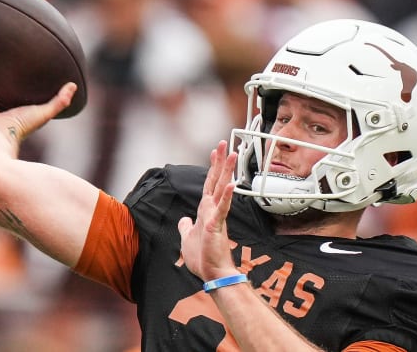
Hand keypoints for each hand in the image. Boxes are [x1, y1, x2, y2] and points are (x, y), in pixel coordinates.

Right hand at [0, 82, 76, 140]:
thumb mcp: (44, 113)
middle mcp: (5, 112)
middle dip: (11, 83)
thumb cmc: (20, 127)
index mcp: (21, 115)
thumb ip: (59, 102)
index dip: (32, 89)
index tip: (36, 76)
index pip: (27, 100)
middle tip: (15, 65)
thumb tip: (73, 86)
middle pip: (8, 95)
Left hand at [178, 140, 239, 281]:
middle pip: (216, 180)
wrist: (213, 274)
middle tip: (225, 143)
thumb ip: (186, 227)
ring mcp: (216, 216)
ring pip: (221, 188)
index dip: (211, 168)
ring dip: (226, 171)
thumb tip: (183, 220)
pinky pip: (222, 208)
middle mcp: (212, 210)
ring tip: (233, 154)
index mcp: (206, 211)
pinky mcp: (217, 225)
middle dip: (220, 162)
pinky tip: (230, 184)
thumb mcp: (187, 239)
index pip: (208, 185)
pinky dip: (225, 196)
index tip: (214, 152)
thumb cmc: (203, 258)